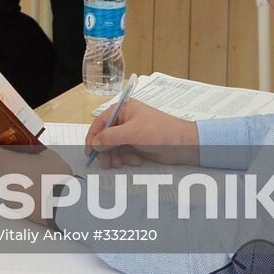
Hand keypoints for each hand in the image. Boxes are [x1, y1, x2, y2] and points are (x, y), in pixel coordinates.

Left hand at [0, 140, 73, 225]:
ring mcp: (8, 196)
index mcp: (7, 163)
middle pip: (2, 167)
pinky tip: (38, 192)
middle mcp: (3, 180)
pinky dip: (23, 192)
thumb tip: (29, 150)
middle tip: (29, 161)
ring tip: (38, 179)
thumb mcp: (47, 154)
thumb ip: (32, 149)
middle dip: (13, 163)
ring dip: (18, 178)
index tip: (0, 144)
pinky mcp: (16, 208)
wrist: (63, 205)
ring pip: (9, 181)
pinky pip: (16, 195)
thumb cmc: (55, 177)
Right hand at [85, 100, 199, 168]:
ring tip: (119, 163)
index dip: (93, 136)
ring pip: (114, 147)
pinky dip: (126, 159)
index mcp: (123, 110)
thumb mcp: (131, 133)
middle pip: (106, 136)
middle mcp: (125, 121)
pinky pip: (124, 153)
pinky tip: (135, 161)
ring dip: (115, 156)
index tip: (89, 151)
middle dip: (105, 150)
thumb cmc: (159, 132)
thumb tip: (94, 144)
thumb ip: (109, 138)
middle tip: (105, 163)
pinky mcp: (138, 146)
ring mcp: (132, 134)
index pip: (101, 122)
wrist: (184, 145)